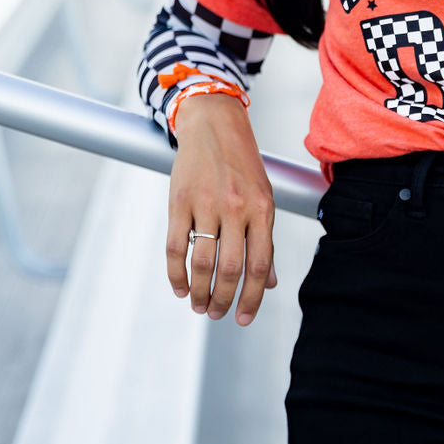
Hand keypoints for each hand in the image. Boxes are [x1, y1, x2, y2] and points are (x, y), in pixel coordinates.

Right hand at [165, 93, 276, 324]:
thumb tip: (268, 283)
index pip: (260, 265)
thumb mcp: (263, 198)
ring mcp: (206, 204)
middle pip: (231, 268)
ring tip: (198, 305)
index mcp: (262, 209)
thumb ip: (265, 240)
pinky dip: (175, 273)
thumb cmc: (242, 166)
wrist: (214, 125)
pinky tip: (179, 286)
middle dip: (224, 299)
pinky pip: (176, 246)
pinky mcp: (179, 201)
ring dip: (199, 291)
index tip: (243, 318)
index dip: (252, 298)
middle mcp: (236, 208)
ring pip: (202, 262)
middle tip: (216, 314)